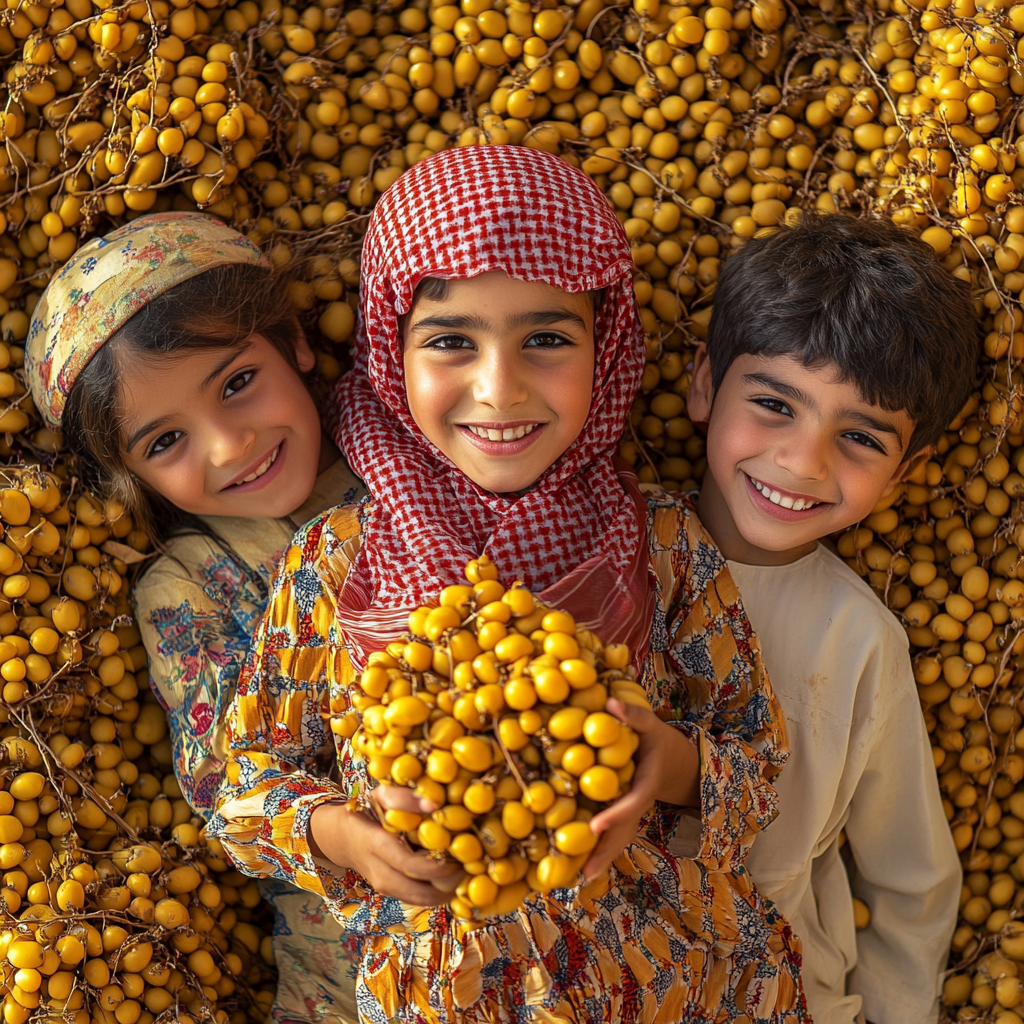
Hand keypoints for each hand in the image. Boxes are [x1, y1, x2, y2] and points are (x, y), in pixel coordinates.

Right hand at [309, 787, 462, 904]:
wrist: (342, 838)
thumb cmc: (366, 811)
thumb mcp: (379, 795)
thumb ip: (402, 797)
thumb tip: (434, 805)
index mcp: (378, 847)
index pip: (412, 866)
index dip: (440, 865)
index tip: (461, 853)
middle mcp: (381, 875)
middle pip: (422, 892)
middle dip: (451, 882)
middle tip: (473, 864)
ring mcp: (385, 888)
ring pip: (423, 900)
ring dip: (448, 890)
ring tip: (466, 870)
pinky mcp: (392, 893)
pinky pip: (420, 899)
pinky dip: (439, 892)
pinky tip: (453, 875)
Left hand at [582, 698, 699, 881]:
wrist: (678, 763)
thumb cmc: (658, 741)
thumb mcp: (651, 724)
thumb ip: (633, 716)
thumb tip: (610, 702)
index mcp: (646, 783)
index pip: (631, 802)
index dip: (615, 815)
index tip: (595, 826)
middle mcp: (639, 804)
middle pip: (624, 832)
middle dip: (606, 852)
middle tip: (584, 872)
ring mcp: (633, 814)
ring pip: (618, 839)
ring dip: (601, 858)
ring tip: (578, 878)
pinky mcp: (625, 816)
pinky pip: (613, 834)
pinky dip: (599, 850)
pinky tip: (578, 866)